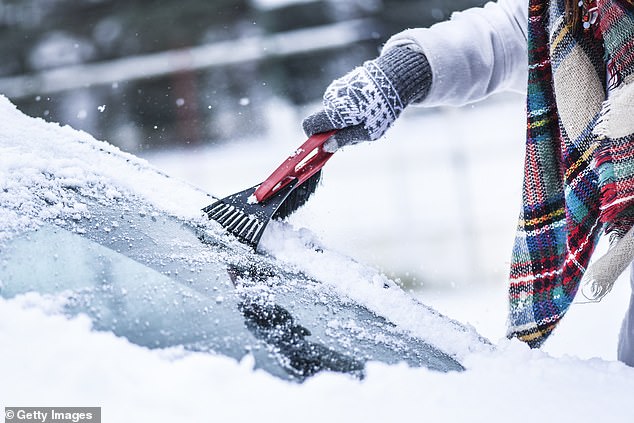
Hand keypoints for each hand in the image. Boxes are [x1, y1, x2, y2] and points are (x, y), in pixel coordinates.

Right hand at [302, 46, 430, 151]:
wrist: (394, 78)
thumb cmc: (382, 109)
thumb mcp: (366, 132)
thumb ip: (344, 140)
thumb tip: (326, 147)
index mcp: (334, 112)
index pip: (309, 125)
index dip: (313, 137)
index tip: (326, 143)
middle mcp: (330, 99)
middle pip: (324, 121)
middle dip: (336, 130)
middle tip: (358, 131)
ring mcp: (336, 89)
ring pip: (333, 112)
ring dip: (345, 119)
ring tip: (366, 116)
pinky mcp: (343, 84)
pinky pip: (340, 102)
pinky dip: (350, 108)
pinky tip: (366, 106)